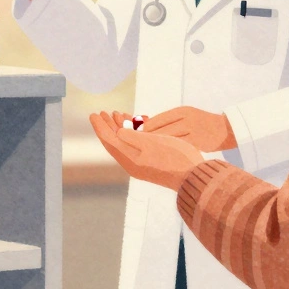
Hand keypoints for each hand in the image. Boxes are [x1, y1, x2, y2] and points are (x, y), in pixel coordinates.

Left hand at [90, 111, 204, 189]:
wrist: (194, 176)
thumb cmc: (175, 157)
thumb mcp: (152, 142)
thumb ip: (132, 136)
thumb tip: (118, 131)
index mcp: (129, 159)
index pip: (109, 140)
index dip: (100, 126)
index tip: (94, 114)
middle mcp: (131, 163)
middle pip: (114, 142)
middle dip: (107, 126)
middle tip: (102, 112)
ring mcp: (140, 165)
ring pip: (123, 144)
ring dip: (119, 128)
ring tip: (116, 114)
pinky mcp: (149, 164)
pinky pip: (133, 146)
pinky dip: (130, 134)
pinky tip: (134, 126)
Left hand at [141, 106, 236, 151]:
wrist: (227, 130)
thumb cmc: (202, 124)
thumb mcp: (186, 116)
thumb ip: (168, 121)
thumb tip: (144, 127)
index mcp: (182, 111)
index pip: (157, 120)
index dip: (143, 129)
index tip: (132, 135)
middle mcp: (187, 119)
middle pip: (160, 130)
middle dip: (145, 139)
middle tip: (135, 147)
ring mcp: (193, 131)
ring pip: (168, 140)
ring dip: (155, 146)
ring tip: (145, 154)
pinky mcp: (199, 142)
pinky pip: (178, 148)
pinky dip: (169, 152)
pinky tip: (162, 157)